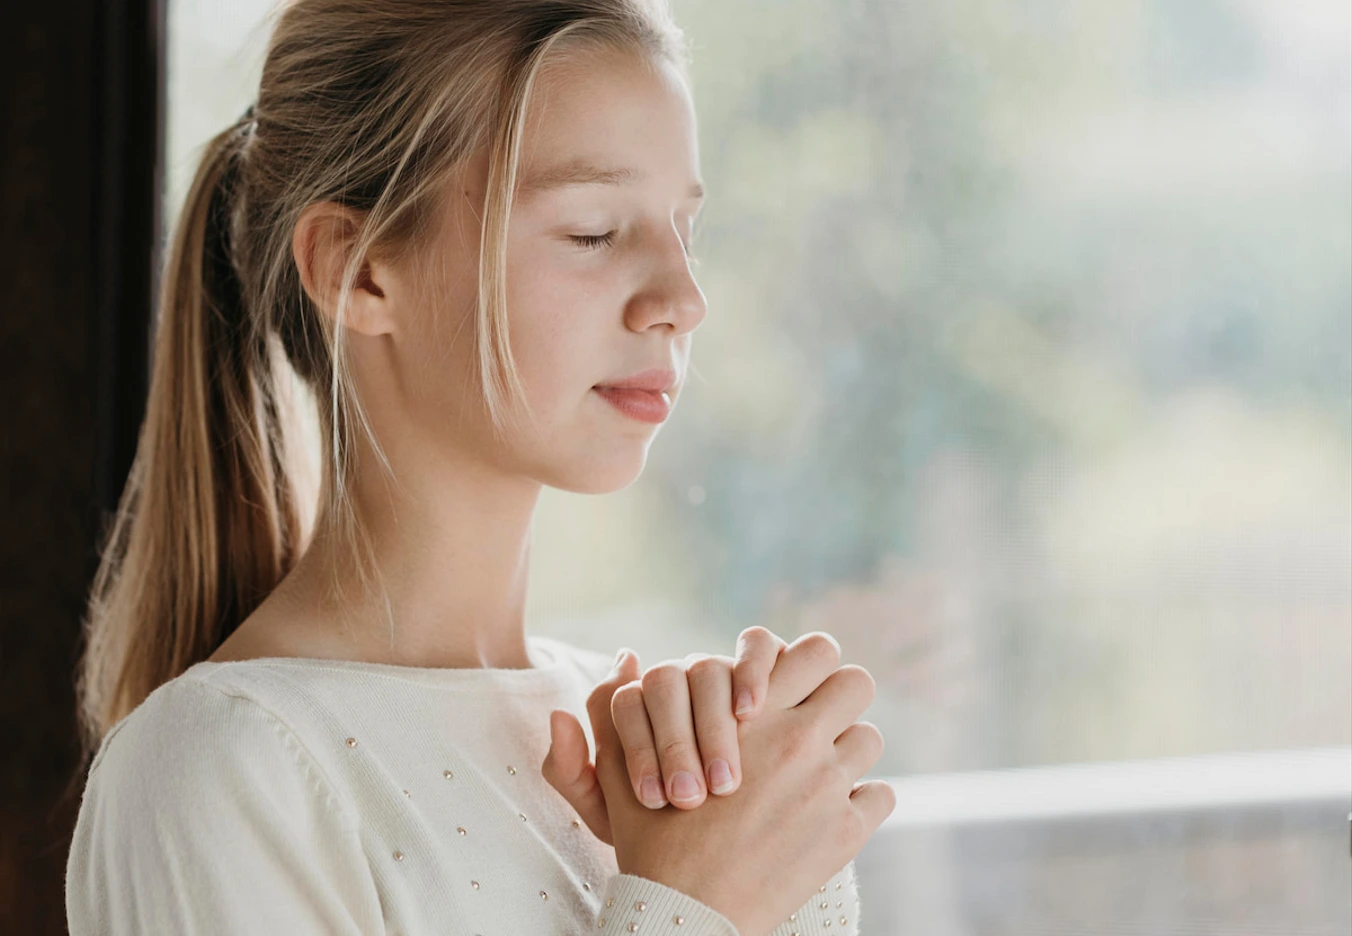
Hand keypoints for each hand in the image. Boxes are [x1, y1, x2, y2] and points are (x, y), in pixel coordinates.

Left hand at [541, 626, 788, 843]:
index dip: (636, 748)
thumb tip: (558, 715)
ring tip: (724, 781)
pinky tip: (751, 713)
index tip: (653, 800)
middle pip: (663, 682)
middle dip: (674, 744)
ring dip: (713, 724)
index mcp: (636, 707)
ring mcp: (719, 670)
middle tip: (688, 799)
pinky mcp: (766, 666)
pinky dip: (752, 670)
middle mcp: (675, 681)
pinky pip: (759, 645)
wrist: (732, 843)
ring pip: (707, 668)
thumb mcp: (615, 815)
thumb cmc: (668, 827)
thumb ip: (573, 774)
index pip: (620, 701)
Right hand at [562, 632, 894, 935]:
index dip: (809, 662)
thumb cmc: (652, 838)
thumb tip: (627, 656)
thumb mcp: (623, 764)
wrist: (684, 913)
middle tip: (816, 720)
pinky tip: (829, 813)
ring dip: (847, 751)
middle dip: (839, 697)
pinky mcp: (846, 831)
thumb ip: (617, 704)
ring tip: (817, 772)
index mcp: (753, 712)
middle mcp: (799, 740)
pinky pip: (882, 795)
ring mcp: (828, 785)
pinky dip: (862, 802)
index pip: (817, 650)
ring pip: (870, 739)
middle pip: (857, 682)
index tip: (792, 688)